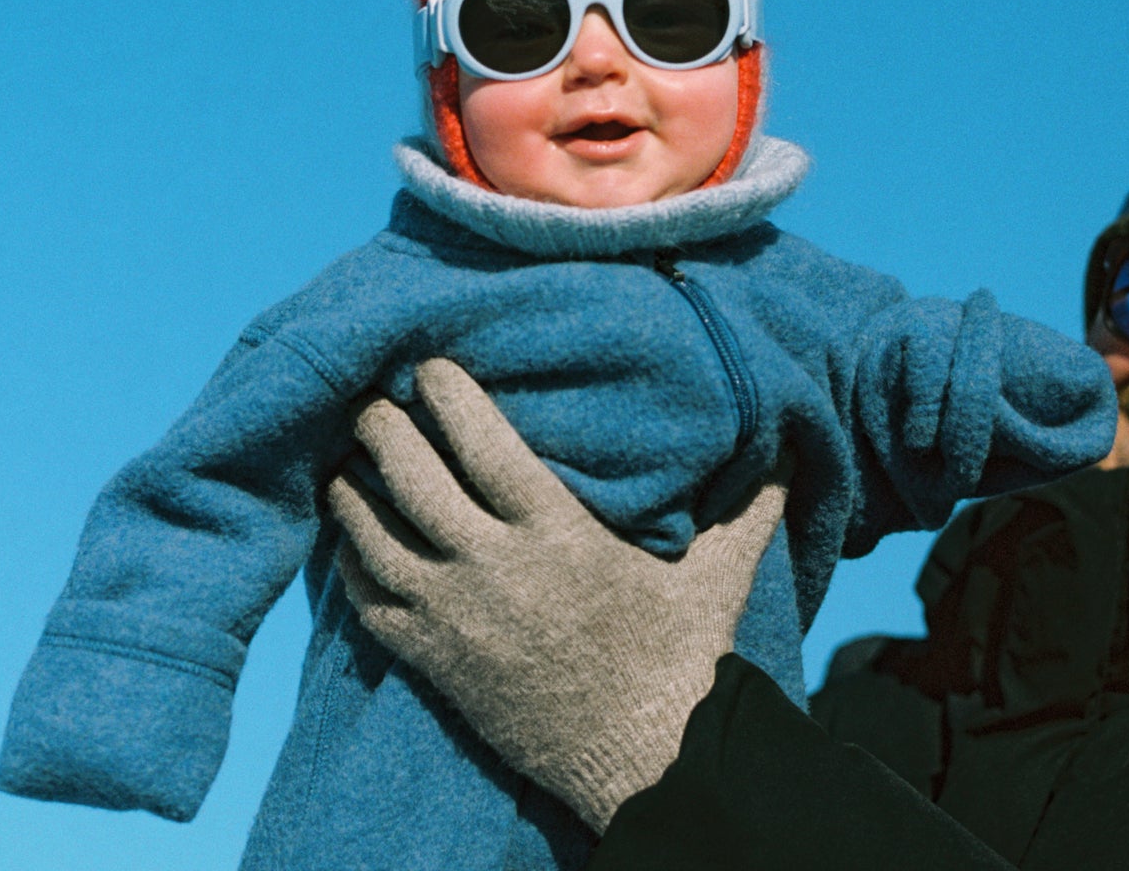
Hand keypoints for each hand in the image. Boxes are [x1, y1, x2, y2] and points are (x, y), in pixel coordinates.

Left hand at [326, 357, 789, 832]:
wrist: (645, 764)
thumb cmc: (679, 661)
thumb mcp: (717, 580)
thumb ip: (745, 512)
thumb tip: (787, 455)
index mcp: (557, 535)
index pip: (484, 445)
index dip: (449, 396)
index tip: (429, 364)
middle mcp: (496, 570)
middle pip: (411, 480)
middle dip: (382, 429)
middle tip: (369, 398)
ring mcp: (457, 619)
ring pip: (374, 538)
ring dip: (351, 492)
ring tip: (342, 459)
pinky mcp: (435, 664)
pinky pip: (370, 605)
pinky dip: (350, 565)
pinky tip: (348, 539)